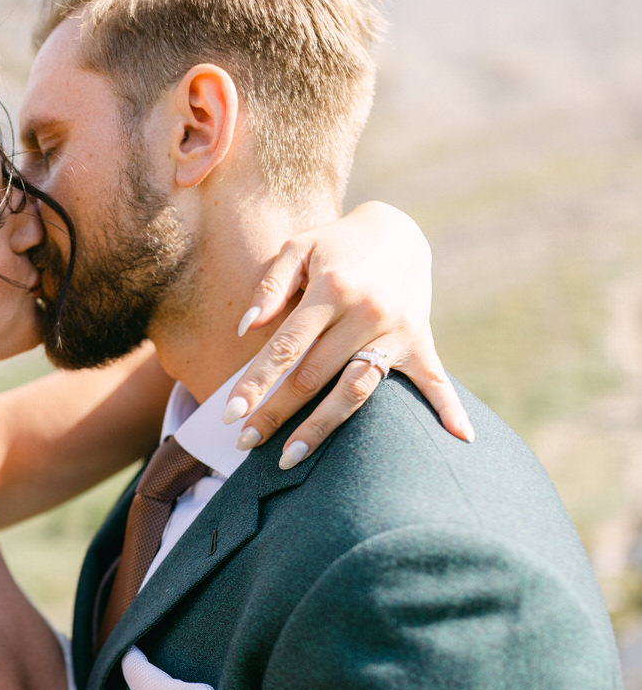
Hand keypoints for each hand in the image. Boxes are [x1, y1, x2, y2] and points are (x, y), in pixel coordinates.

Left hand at [225, 201, 473, 468]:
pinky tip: (459, 438)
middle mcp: (367, 313)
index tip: (231, 413)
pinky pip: (436, 381)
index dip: (256, 382)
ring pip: (356, 390)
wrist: (397, 232)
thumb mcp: (298, 249)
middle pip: (314, 376)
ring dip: (322, 427)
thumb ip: (271, 287)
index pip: (287, 346)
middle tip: (244, 442)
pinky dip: (449, 408)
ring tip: (289, 458)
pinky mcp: (420, 342)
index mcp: (333, 289)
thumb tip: (246, 328)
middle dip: (276, 412)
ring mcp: (397, 332)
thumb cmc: (334, 246)